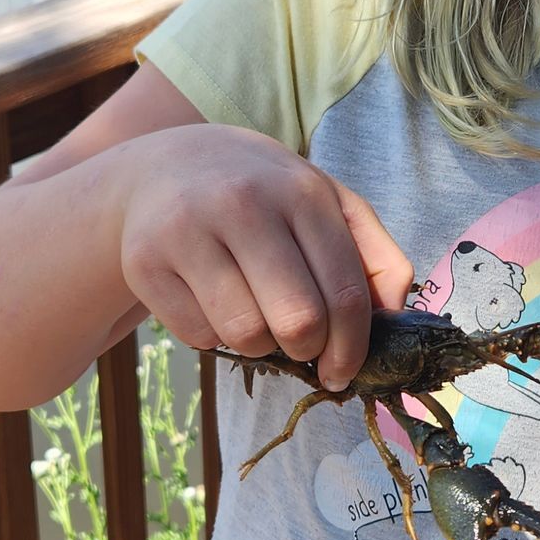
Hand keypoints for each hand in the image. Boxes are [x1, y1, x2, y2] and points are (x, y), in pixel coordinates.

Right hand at [115, 125, 412, 390]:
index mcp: (300, 192)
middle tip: (301, 344)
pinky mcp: (145, 262)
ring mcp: (188, 231)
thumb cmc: (264, 196)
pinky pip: (199, 337)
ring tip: (257, 315)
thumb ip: (375, 254)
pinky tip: (214, 303)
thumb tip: (394, 316)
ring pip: (246, 336)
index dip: (352, 348)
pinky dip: (214, 337)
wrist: (167, 167)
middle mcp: (243, 204)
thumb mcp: (326, 204)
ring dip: (261, 345)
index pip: (345, 293)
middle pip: (298, 322)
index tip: (345, 371)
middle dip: (308, 349)